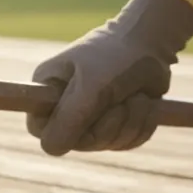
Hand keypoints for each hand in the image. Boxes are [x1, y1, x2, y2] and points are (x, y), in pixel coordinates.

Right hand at [28, 0, 192, 155]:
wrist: (152, 44)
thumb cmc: (116, 56)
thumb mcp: (91, 86)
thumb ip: (69, 117)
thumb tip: (51, 148)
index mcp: (47, 91)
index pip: (40, 130)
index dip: (63, 130)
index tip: (86, 114)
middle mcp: (66, 109)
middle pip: (79, 143)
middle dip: (108, 122)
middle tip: (119, 96)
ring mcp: (92, 120)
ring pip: (108, 144)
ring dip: (131, 119)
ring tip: (135, 94)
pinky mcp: (117, 127)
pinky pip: (128, 142)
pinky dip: (142, 123)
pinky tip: (144, 101)